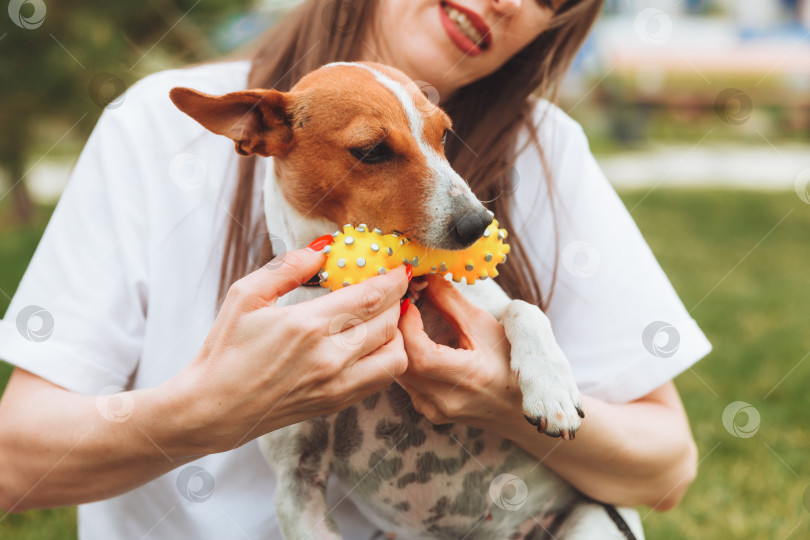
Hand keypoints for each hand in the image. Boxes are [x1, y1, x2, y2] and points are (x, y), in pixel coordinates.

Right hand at [171, 245, 409, 452]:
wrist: (212, 409)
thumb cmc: (225, 349)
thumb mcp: (245, 296)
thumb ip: (288, 268)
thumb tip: (324, 248)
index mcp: (306, 325)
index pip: (371, 297)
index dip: (393, 280)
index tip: (399, 268)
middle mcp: (329, 357)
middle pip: (389, 322)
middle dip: (398, 300)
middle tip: (394, 287)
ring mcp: (336, 385)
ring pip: (395, 355)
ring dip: (397, 333)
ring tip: (383, 317)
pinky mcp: (337, 403)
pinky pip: (382, 379)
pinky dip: (387, 358)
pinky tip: (371, 343)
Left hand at [396, 275, 521, 432]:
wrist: (522, 407)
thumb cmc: (512, 364)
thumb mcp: (486, 327)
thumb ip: (451, 302)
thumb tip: (425, 277)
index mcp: (469, 379)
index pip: (421, 355)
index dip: (408, 325)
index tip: (410, 301)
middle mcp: (447, 402)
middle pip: (403, 364)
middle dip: (398, 330)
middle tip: (402, 303)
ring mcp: (435, 411)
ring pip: (398, 374)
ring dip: (398, 344)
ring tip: (405, 318)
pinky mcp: (429, 413)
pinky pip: (405, 383)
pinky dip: (403, 359)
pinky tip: (410, 341)